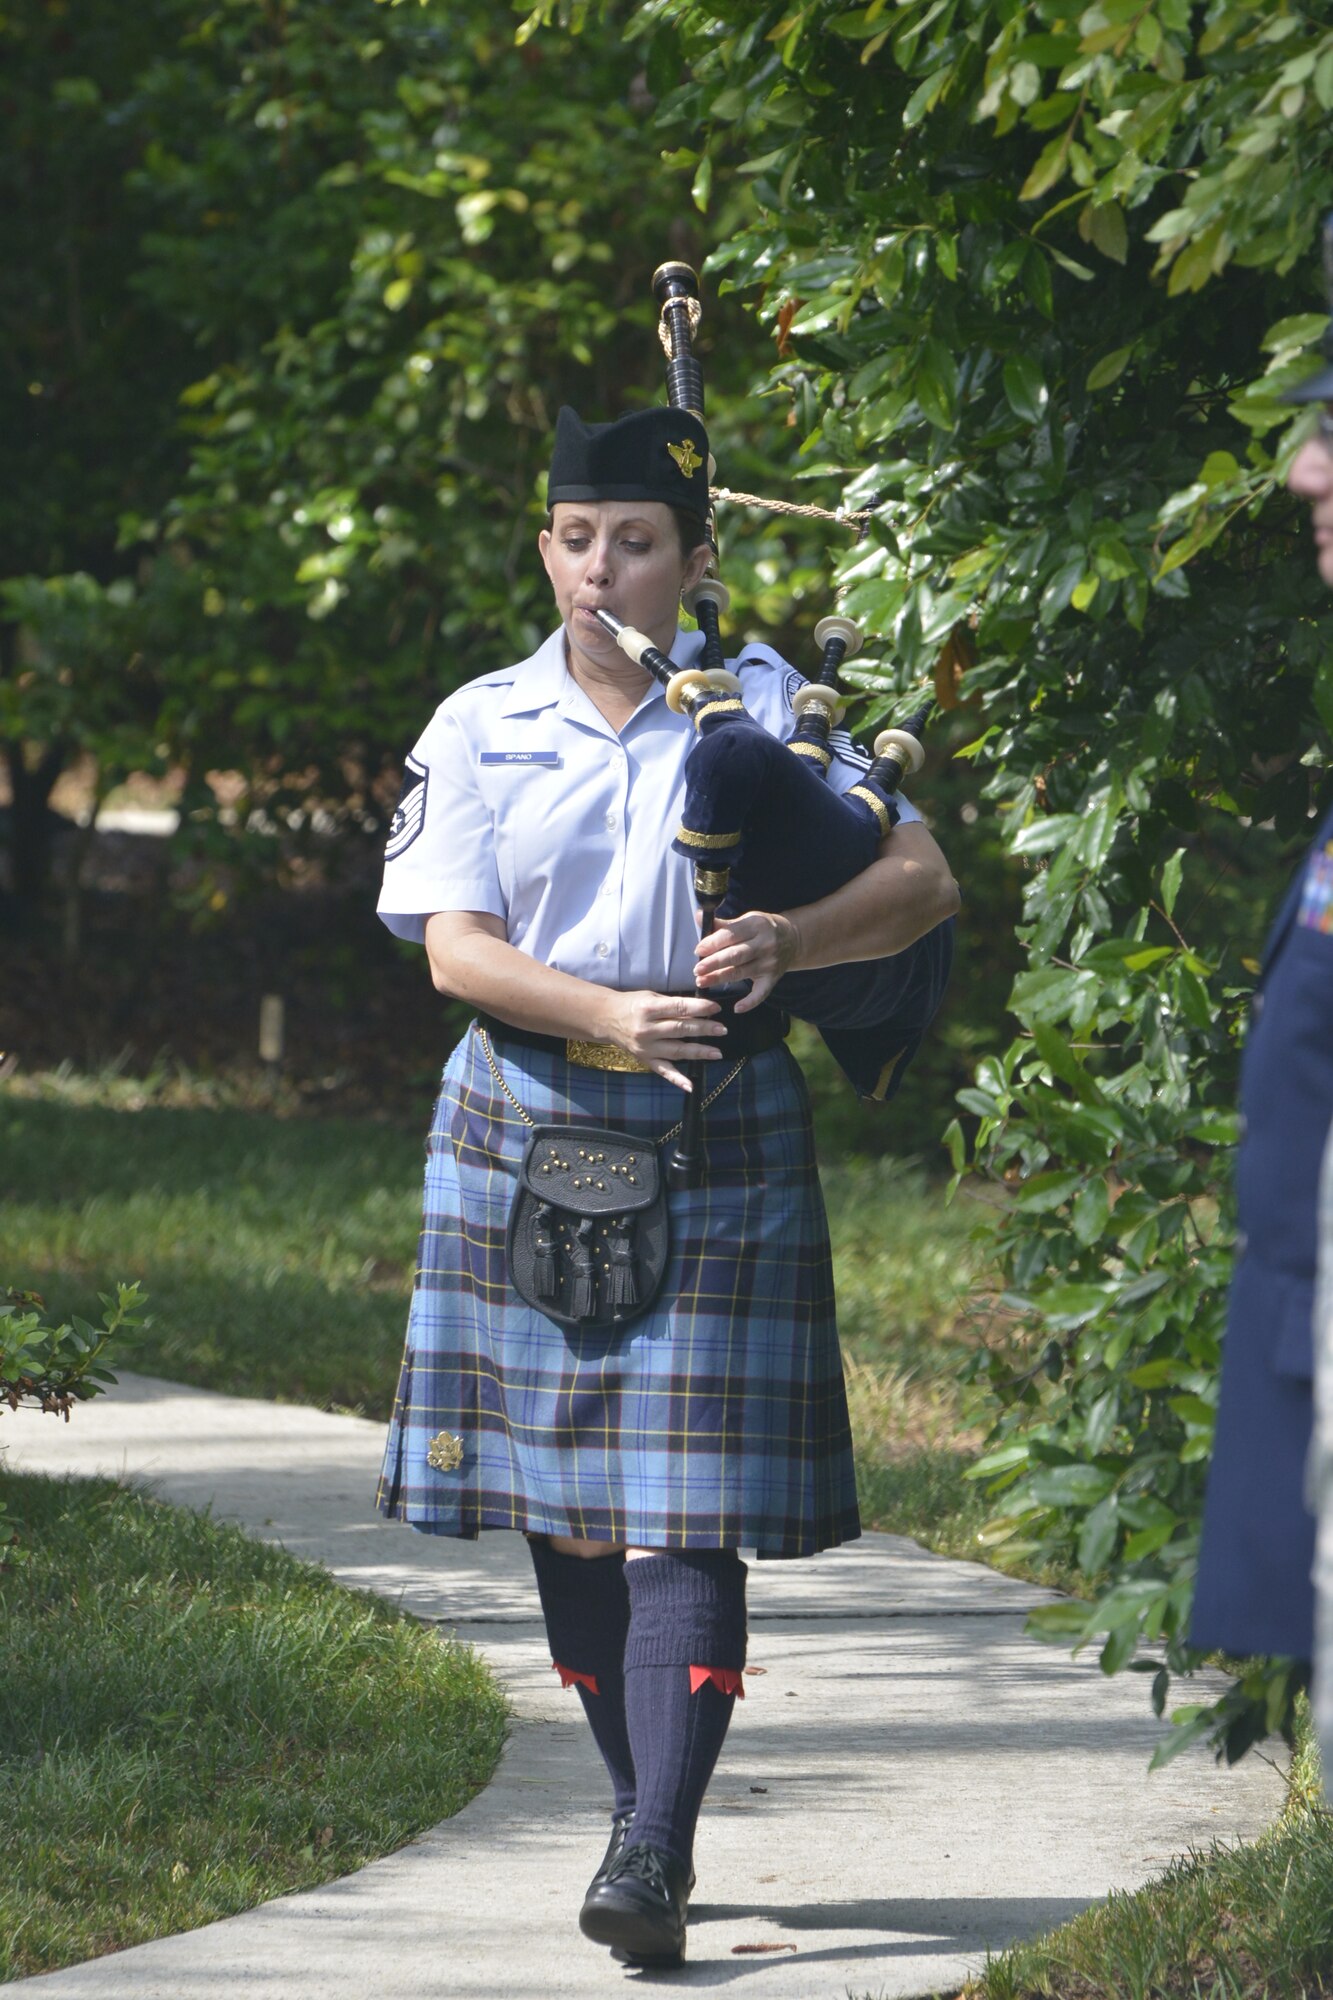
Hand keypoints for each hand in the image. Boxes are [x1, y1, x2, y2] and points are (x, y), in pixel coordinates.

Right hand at [605, 989, 726, 1092]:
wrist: (606, 1018)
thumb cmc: (633, 1004)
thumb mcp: (651, 997)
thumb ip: (673, 1004)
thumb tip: (702, 1009)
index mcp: (648, 1009)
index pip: (678, 1008)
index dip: (699, 1008)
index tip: (716, 1008)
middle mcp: (647, 1029)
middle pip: (680, 1029)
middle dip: (704, 1029)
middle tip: (722, 1029)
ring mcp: (646, 1047)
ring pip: (677, 1050)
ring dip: (699, 1052)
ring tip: (717, 1052)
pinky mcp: (645, 1060)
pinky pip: (664, 1071)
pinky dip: (677, 1080)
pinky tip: (691, 1086)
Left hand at [694, 911, 800, 1010]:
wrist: (792, 939)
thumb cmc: (762, 928)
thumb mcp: (746, 920)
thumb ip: (723, 924)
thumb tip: (698, 916)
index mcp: (756, 925)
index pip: (731, 935)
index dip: (713, 943)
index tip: (698, 950)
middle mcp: (765, 944)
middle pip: (736, 955)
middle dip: (714, 963)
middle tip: (697, 970)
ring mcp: (770, 963)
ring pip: (742, 972)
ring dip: (720, 978)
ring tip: (702, 981)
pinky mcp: (773, 978)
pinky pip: (761, 993)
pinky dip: (750, 1002)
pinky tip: (737, 1008)